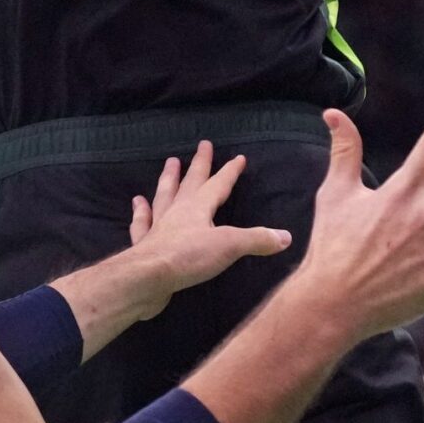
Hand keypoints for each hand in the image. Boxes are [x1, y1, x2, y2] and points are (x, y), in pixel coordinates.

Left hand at [121, 142, 293, 318]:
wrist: (147, 278)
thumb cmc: (189, 257)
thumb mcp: (230, 246)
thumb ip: (257, 239)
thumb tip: (285, 236)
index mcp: (199, 208)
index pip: (218, 185)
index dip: (230, 171)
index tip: (238, 157)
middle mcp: (177, 211)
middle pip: (190, 182)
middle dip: (200, 164)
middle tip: (203, 144)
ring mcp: (158, 226)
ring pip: (164, 195)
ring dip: (169, 179)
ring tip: (170, 162)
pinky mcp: (144, 244)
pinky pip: (142, 223)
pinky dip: (140, 212)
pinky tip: (138, 202)